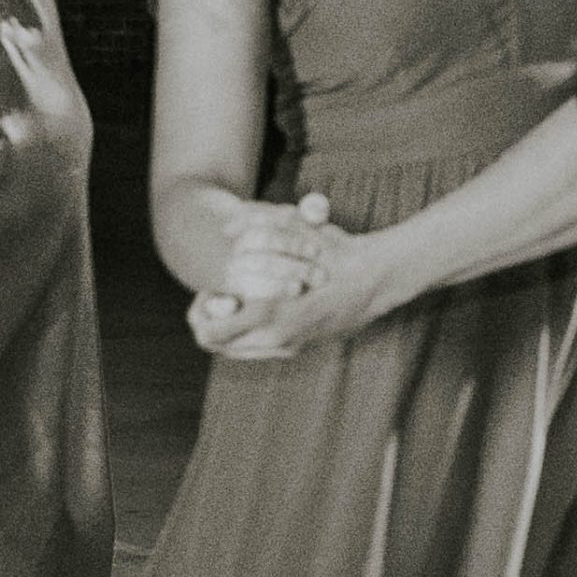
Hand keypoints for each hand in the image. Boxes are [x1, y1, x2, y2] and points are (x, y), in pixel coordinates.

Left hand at [194, 213, 400, 361]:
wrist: (377, 282)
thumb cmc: (339, 255)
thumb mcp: (301, 234)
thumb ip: (261, 226)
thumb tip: (226, 226)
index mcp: (272, 315)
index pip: (211, 332)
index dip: (199, 312)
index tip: (208, 291)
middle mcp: (276, 340)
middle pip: (217, 345)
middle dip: (208, 321)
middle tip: (217, 296)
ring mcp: (288, 349)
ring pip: (235, 351)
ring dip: (227, 328)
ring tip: (235, 300)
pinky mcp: (297, 349)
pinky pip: (255, 349)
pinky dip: (246, 332)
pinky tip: (257, 306)